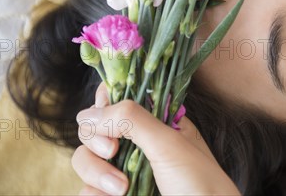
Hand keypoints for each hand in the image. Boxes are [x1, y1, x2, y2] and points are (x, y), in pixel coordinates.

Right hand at [72, 83, 239, 194]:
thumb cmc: (199, 181)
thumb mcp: (168, 142)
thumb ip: (131, 119)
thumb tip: (89, 113)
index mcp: (155, 120)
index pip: (117, 98)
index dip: (103, 103)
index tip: (105, 114)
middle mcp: (137, 141)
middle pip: (93, 128)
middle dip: (95, 140)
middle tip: (113, 152)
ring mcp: (125, 168)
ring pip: (86, 159)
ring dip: (96, 172)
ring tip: (122, 188)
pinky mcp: (115, 193)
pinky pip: (88, 188)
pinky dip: (94, 192)